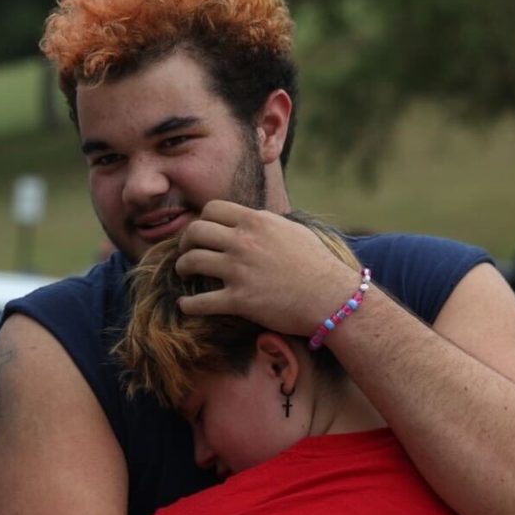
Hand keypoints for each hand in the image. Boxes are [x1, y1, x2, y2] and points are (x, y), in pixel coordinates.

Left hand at [175, 200, 360, 335]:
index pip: (212, 209)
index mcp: (256, 222)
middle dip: (184, 242)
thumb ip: (265, 222)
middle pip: (195, 231)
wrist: (332, 298)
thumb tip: (249, 219)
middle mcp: (243, 242)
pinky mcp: (239, 300)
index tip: (201, 232)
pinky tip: (185, 305)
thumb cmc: (317, 264)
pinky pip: (200, 302)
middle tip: (186, 252)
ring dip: (182, 268)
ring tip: (184, 274)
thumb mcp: (291, 230)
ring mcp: (238, 271)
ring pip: (191, 261)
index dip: (201, 220)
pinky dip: (188, 304)